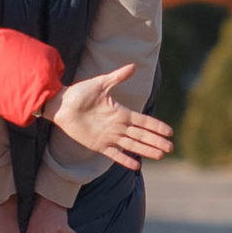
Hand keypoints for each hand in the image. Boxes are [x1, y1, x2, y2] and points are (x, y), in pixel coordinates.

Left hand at [45, 65, 172, 168]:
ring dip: (146, 150)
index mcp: (120, 113)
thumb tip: (133, 66)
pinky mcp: (98, 145)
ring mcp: (109, 137)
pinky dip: (125, 160)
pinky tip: (136, 166)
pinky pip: (114, 154)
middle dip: (156, 141)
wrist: (61, 105)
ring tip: (160, 155)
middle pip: (141, 135)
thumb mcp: (100, 83)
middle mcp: (117, 126)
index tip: (169, 131)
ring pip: (132, 145)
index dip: (156, 126)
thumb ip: (117, 77)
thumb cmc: (79, 93)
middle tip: (170, 147)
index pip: (143, 121)